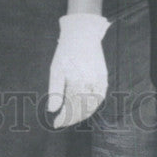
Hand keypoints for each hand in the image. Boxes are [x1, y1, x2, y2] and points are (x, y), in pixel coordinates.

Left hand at [46, 13, 109, 128]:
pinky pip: (100, 97)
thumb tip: (52, 111)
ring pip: (93, 105)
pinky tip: (85, 107)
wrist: (83, 34)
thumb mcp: (56, 69)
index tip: (56, 123)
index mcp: (77, 82)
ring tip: (72, 117)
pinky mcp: (104, 77)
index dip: (64, 118)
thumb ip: (55, 91)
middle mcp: (91, 84)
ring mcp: (99, 81)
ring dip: (83, 114)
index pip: (72, 109)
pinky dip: (93, 105)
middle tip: (62, 121)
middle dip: (72, 118)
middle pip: (83, 110)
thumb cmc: (66, 51)